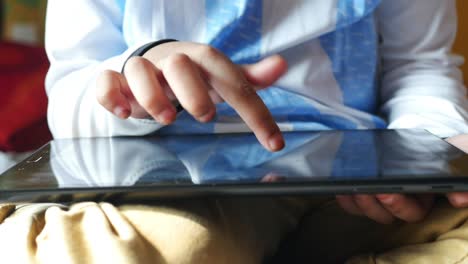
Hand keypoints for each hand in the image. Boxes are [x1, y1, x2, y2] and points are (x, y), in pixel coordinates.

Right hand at [96, 42, 287, 151]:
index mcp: (202, 60)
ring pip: (140, 70)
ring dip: (153, 96)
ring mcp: (143, 69)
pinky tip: (125, 113)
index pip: (232, 81)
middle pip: (180, 64)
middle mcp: (172, 61)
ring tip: (168, 118)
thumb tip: (280, 65)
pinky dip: (112, 95)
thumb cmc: (193, 74)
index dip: (254, 111)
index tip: (273, 142)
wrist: (152, 62)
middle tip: (205, 116)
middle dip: (192, 92)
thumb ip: (247, 77)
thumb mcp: (221, 76)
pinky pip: (107, 81)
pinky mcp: (118, 80)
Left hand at [337, 134, 467, 223]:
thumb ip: (459, 179)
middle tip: (363, 188)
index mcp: (423, 199)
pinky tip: (338, 186)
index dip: (397, 205)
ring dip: (356, 200)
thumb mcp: (457, 156)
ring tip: (348, 185)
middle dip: (372, 203)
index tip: (384, 192)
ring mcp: (381, 200)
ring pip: (366, 210)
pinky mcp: (365, 192)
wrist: (419, 137)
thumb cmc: (439, 148)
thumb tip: (458, 198)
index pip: (411, 212)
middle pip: (384, 215)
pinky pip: (351, 203)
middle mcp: (401, 204)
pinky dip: (344, 197)